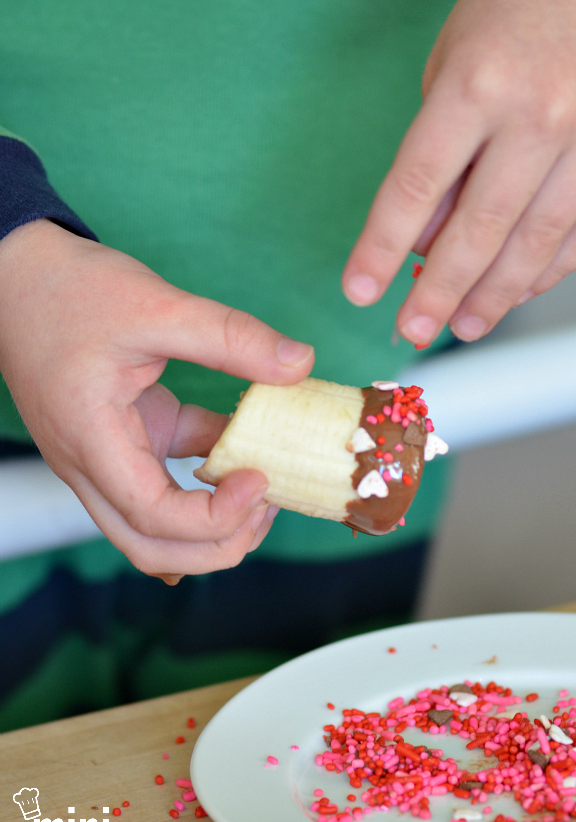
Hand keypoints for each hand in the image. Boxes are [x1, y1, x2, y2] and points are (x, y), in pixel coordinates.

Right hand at [0, 219, 314, 576]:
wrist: (19, 274)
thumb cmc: (70, 289)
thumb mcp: (156, 305)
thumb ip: (231, 337)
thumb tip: (301, 363)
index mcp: (91, 440)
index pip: (152, 516)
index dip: (214, 516)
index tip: (260, 478)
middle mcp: (91, 465)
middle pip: (151, 546)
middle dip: (217, 544)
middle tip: (268, 503)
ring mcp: (105, 458)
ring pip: (155, 528)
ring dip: (209, 526)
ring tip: (261, 491)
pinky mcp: (122, 441)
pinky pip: (163, 487)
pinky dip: (203, 490)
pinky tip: (243, 469)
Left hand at [342, 0, 575, 343]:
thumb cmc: (515, 16)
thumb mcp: (450, 69)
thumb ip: (439, 158)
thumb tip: (424, 248)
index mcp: (479, 83)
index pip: (417, 188)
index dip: (382, 249)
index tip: (360, 290)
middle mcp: (542, 112)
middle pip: (479, 231)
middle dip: (438, 293)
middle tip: (413, 330)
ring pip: (535, 246)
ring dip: (493, 298)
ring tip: (463, 325)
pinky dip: (546, 273)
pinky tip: (515, 293)